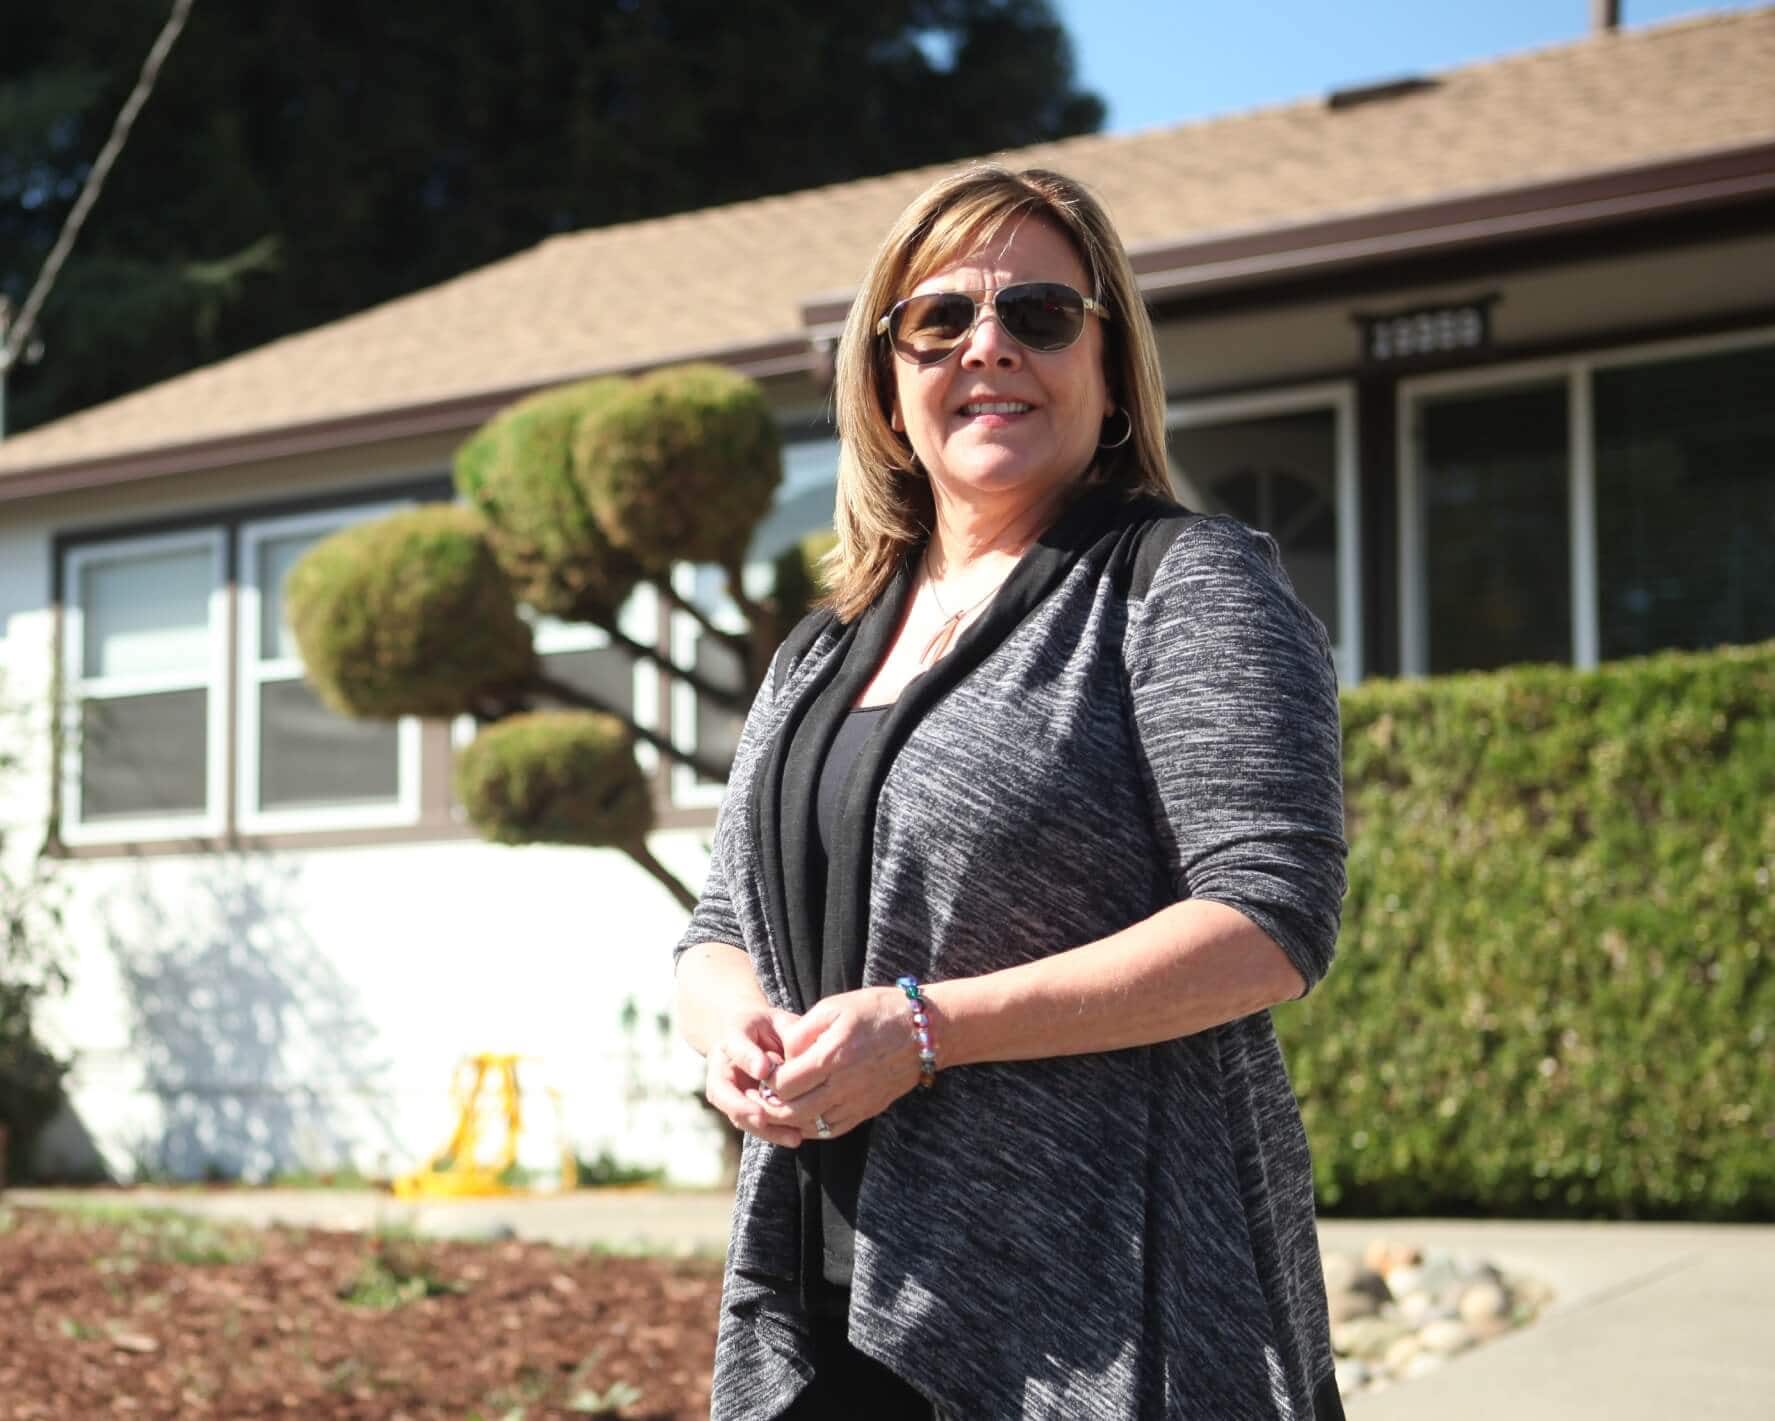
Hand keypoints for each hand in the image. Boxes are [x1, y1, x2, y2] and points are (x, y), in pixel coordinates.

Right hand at [703, 1005, 805, 1149]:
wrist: (756, 1037)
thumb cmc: (776, 1028)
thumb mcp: (783, 1022)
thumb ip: (789, 1036)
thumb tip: (793, 1064)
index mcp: (733, 1034)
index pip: (734, 1045)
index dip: (747, 1058)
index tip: (763, 1070)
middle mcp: (723, 1065)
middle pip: (722, 1090)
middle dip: (741, 1106)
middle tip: (762, 1117)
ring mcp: (727, 1090)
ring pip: (736, 1114)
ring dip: (762, 1128)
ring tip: (792, 1136)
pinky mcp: (740, 1108)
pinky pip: (752, 1124)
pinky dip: (773, 1132)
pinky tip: (795, 1136)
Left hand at [762, 987, 922, 1139]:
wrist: (923, 1032)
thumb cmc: (876, 1011)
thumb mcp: (834, 1007)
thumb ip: (802, 1031)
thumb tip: (782, 1056)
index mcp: (831, 1057)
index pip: (784, 1084)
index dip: (767, 1081)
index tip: (763, 1071)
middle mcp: (843, 1086)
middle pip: (792, 1112)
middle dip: (770, 1106)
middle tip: (762, 1094)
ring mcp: (856, 1103)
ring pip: (809, 1126)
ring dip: (788, 1119)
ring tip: (779, 1104)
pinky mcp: (866, 1112)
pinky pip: (831, 1131)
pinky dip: (811, 1127)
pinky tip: (803, 1114)